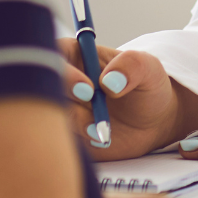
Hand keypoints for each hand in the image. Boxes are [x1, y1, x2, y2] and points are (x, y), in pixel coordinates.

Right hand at [60, 38, 197, 159]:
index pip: (54, 54)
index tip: (88, 88)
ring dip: (76, 125)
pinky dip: (77, 143)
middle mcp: (64, 83)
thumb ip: (131, 66)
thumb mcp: (148, 68)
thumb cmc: (148, 87)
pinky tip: (100, 141)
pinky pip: (58, 142)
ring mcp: (64, 110)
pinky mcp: (68, 136)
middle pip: (42, 86)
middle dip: (65, 99)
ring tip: (103, 129)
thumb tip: (109, 81)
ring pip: (50, 117)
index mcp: (77, 57)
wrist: (154, 123)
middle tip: (92, 105)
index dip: (63, 69)